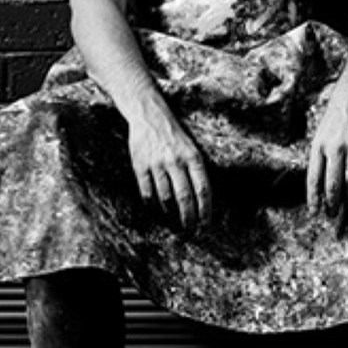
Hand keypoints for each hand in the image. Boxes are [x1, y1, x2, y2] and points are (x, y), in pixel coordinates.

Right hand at [128, 107, 211, 232]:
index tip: (206, 225)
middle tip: (190, 231)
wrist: (149, 115)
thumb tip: (204, 200)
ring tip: (175, 224)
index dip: (206, 210)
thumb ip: (196, 170)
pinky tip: (157, 211)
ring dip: (171, 215)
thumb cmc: (174, 135)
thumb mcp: (191, 147)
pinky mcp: (141, 166)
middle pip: (185, 198)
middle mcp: (176, 161)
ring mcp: (157, 164)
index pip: (203, 189)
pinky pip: (147, 193)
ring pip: (166, 198)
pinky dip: (153, 206)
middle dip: (189, 219)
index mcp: (193, 156)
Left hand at [306, 79, 347, 228]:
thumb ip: (320, 157)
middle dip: (332, 204)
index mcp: (319, 144)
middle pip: (333, 183)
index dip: (314, 198)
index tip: (315, 213)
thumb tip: (319, 185)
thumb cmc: (335, 116)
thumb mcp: (320, 133)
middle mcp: (335, 146)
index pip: (313, 177)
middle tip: (333, 217)